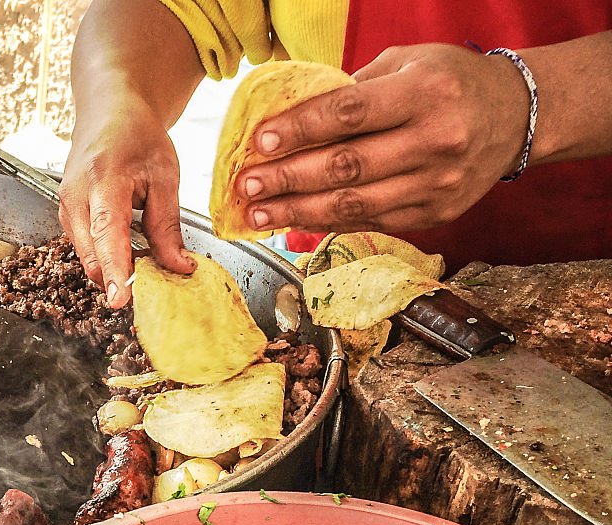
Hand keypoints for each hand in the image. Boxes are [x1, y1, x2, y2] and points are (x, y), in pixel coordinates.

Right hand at [60, 97, 194, 309]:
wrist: (108, 111)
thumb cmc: (136, 137)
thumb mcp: (164, 177)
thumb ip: (168, 226)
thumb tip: (178, 268)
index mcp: (104, 180)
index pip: (108, 234)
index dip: (115, 269)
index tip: (121, 299)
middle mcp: (76, 197)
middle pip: (92, 256)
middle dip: (118, 279)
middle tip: (152, 287)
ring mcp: (66, 209)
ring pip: (88, 259)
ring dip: (113, 270)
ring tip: (143, 262)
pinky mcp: (66, 218)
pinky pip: (86, 251)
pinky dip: (106, 259)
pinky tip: (126, 251)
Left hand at [234, 44, 530, 234]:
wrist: (515, 117)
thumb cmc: (450, 83)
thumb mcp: (408, 64)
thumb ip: (354, 90)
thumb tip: (290, 119)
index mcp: (426, 92)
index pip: (350, 115)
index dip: (300, 131)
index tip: (260, 143)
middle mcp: (435, 141)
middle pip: (346, 167)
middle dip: (288, 179)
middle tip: (246, 187)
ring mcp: (436, 184)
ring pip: (354, 205)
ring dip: (298, 212)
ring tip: (258, 214)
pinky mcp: (434, 214)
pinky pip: (371, 221)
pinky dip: (327, 223)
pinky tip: (295, 220)